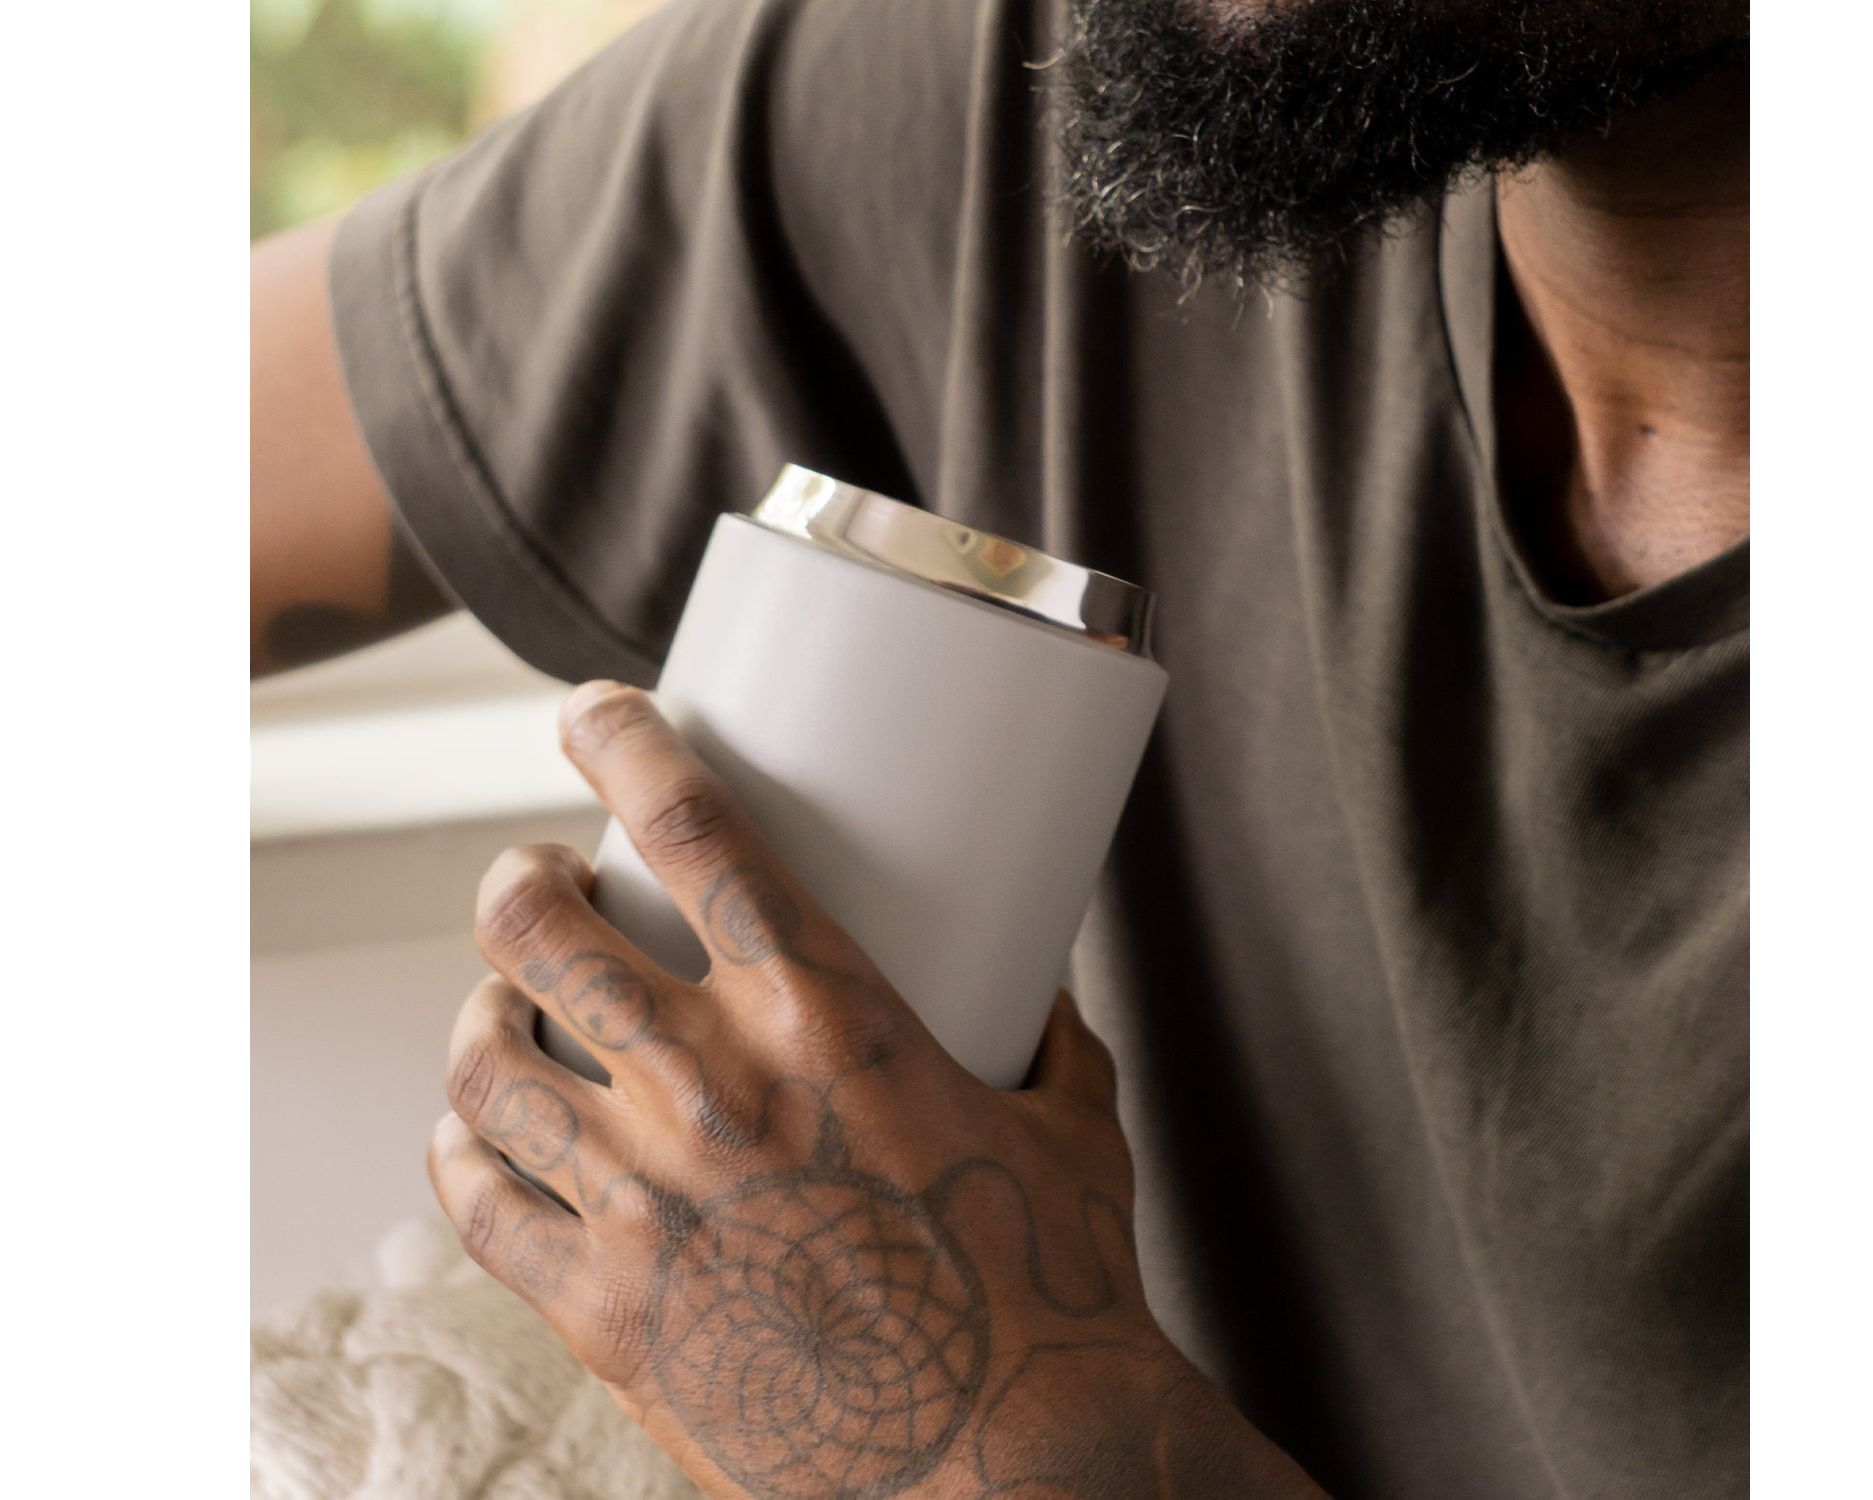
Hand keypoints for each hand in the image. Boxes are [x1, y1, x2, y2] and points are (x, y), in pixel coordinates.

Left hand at [428, 682, 1313, 1498]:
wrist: (1008, 1470)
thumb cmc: (1052, 1295)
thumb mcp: (1071, 1129)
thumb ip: (1050, 1040)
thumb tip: (1047, 991)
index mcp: (826, 1014)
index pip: (689, 824)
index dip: (620, 739)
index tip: (592, 712)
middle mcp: (713, 1086)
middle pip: (540, 930)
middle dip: (519, 881)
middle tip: (540, 882)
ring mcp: (646, 1199)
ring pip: (483, 1062)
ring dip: (476, 1014)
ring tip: (497, 1009)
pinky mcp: (604, 1309)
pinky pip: (477, 1200)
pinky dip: (457, 1148)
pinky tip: (476, 1134)